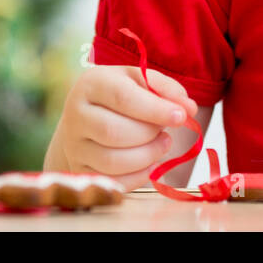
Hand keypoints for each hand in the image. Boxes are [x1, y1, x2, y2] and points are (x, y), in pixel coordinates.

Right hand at [50, 65, 198, 191]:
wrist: (88, 114)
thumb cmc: (121, 93)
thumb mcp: (142, 80)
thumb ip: (167, 90)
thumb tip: (189, 109)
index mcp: (91, 84)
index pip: (123, 98)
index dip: (155, 109)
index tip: (181, 116)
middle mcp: (76, 115)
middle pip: (114, 132)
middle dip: (150, 134)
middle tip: (166, 130)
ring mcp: (74, 146)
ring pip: (111, 161)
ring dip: (147, 156)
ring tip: (163, 143)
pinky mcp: (79, 170)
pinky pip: (111, 181)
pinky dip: (138, 176)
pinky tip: (151, 163)